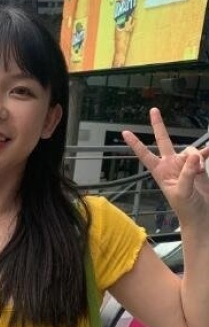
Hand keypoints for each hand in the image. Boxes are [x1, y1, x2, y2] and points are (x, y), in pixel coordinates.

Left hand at [122, 108, 208, 227]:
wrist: (201, 215)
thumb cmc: (186, 208)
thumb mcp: (183, 192)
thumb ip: (188, 173)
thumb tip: (194, 154)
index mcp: (160, 172)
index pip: (145, 155)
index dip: (136, 144)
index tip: (125, 132)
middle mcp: (170, 165)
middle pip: (164, 141)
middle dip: (159, 126)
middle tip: (153, 110)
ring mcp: (185, 164)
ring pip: (191, 150)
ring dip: (198, 157)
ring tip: (201, 172)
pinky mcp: (199, 166)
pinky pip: (203, 154)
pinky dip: (207, 154)